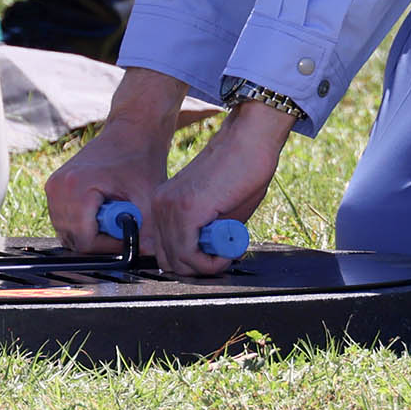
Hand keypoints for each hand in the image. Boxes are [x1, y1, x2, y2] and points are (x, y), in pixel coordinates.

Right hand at [45, 68, 185, 252]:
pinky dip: (84, 223)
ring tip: (115, 214)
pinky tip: (104, 210)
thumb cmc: (140, 159)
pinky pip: (66, 221)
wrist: (132, 131)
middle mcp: (58, 187)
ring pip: (68, 233)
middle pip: (73, 239)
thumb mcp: (148, 197)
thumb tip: (145, 255)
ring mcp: (53, 187)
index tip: (129, 238)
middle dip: (101, 240)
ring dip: (92, 232)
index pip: (85, 241)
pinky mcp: (55, 188)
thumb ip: (146, 230)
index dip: (109, 247)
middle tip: (124, 225)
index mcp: (75, 187)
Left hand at [146, 102, 290, 277]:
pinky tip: (227, 253)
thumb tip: (206, 258)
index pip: (166, 251)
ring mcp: (171, 207)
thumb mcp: (218, 211)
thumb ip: (206, 234)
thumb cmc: (242, 171)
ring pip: (179, 262)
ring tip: (229, 251)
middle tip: (225, 257)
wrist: (250, 140)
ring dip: (207, 266)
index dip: (194, 264)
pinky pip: (189, 255)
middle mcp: (160, 205)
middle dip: (199, 268)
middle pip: (169, 261)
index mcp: (165, 203)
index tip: (218, 257)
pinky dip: (210, 263)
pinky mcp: (186, 209)